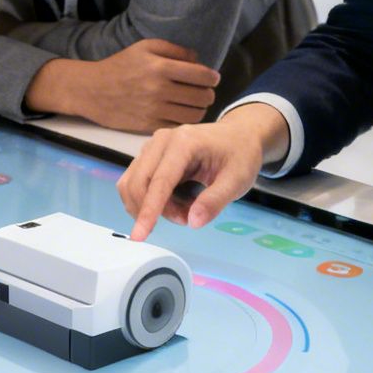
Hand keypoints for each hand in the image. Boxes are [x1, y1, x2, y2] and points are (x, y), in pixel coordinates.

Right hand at [27, 38, 220, 132]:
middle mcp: (159, 89)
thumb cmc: (120, 65)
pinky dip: (184, 121)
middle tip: (204, 92)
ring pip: (194, 115)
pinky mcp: (149, 125)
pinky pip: (178, 126)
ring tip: (194, 104)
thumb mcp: (145, 47)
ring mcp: (154, 110)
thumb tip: (199, 60)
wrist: (92, 90)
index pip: (201, 75)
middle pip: (202, 97)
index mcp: (160, 67)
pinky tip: (180, 114)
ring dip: (199, 109)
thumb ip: (175, 50)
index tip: (212, 78)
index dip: (212, 77)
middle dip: (208, 94)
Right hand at [119, 105, 284, 238]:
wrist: (238, 136)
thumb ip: (215, 201)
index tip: (139, 236)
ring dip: (151, 207)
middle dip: (154, 211)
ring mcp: (152, 147)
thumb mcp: (237, 181)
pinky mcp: (149, 155)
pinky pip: (136, 182)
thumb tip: (193, 222)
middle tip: (186, 219)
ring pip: (133, 184)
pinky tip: (173, 202)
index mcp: (184, 143)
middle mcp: (162, 141)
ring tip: (184, 209)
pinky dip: (149, 200)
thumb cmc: (239, 155)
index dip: (149, 210)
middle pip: (138, 183)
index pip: (159, 181)